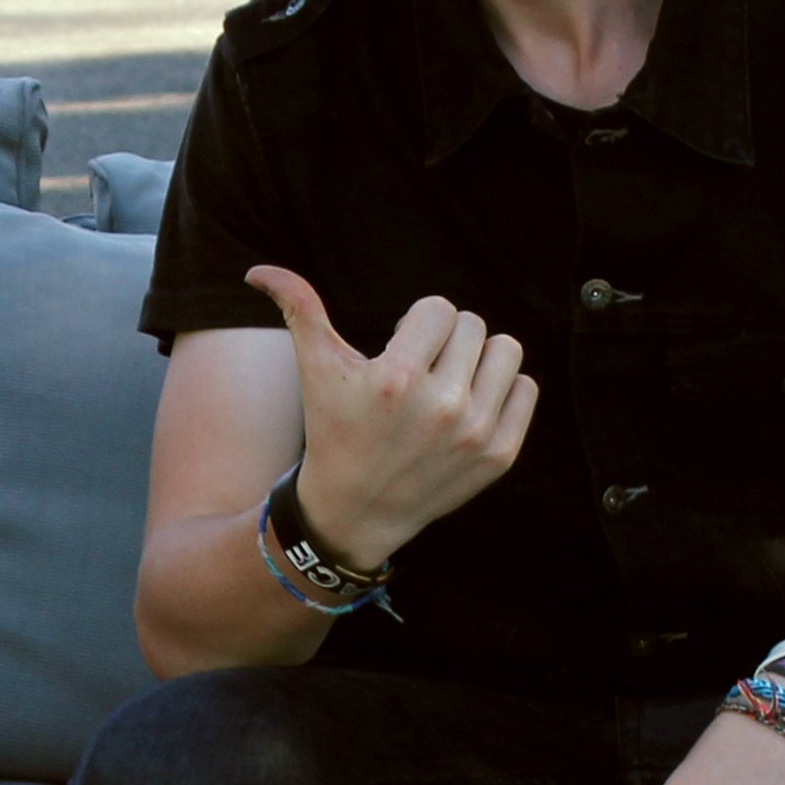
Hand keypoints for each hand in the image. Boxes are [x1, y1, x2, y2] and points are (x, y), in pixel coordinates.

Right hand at [247, 267, 535, 569]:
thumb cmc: (334, 431)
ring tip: (452, 380)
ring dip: (481, 359)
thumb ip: (298, 310)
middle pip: (474, 325)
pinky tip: (470, 405)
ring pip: (507, 350)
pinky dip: (504, 390)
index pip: (439, 308)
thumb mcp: (315, 371)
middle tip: (424, 368)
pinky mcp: (499, 455)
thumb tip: (259, 271)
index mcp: (396, 379)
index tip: (401, 350)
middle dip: (447, 339)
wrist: (355, 512)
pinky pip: (526, 389)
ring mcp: (474, 433)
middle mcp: (441, 406)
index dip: (417, 323)